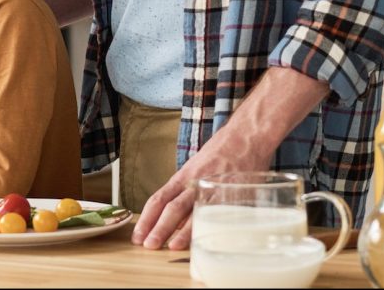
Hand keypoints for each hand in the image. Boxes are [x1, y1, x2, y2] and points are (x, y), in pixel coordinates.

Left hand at [131, 128, 271, 250]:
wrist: (245, 136)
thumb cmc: (222, 152)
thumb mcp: (199, 167)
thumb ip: (189, 191)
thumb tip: (179, 218)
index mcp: (184, 176)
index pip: (159, 198)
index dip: (147, 217)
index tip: (138, 234)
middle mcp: (193, 182)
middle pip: (171, 207)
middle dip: (158, 227)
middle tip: (147, 245)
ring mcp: (211, 188)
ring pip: (191, 211)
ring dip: (179, 232)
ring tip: (168, 247)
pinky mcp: (230, 193)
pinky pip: (216, 213)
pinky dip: (207, 227)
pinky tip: (203, 239)